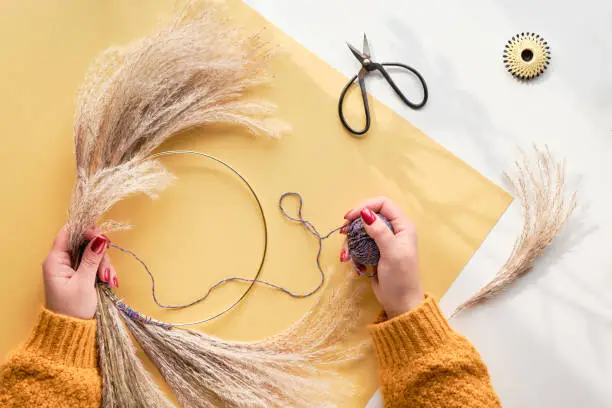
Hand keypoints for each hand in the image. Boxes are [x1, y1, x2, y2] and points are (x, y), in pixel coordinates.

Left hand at [42, 226, 117, 318]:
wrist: (72, 332)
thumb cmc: (73, 309)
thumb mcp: (84, 283)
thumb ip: (91, 259)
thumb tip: (100, 238)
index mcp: (55, 260)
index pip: (68, 233)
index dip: (86, 230)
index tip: (102, 238)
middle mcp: (62, 261)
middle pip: (84, 242)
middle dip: (99, 253)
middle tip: (106, 270)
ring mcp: (72, 268)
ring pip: (93, 253)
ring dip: (104, 264)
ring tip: (108, 281)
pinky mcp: (81, 274)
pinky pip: (95, 264)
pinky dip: (104, 271)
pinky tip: (109, 282)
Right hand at [341, 197, 423, 317]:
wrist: (400, 303)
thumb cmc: (401, 278)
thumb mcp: (392, 253)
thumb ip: (379, 231)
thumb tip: (365, 212)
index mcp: (403, 226)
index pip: (383, 204)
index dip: (365, 206)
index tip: (350, 217)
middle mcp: (394, 231)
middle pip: (369, 216)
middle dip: (354, 224)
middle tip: (342, 233)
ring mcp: (383, 242)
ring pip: (362, 231)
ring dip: (350, 240)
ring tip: (345, 254)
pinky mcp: (375, 252)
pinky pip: (359, 244)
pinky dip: (352, 251)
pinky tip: (350, 261)